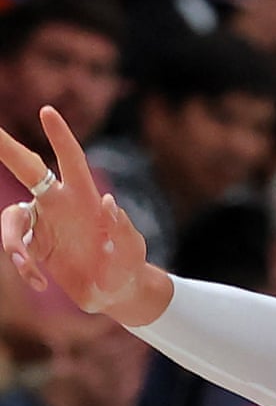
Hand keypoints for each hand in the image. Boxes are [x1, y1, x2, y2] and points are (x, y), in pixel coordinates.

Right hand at [0, 106, 171, 322]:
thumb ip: (123, 228)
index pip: (72, 162)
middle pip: (28, 171)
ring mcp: (43, 224)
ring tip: (25, 267)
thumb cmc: (128, 265)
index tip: (48, 112)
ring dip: (13, 242)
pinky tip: (40, 284)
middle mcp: (59, 204)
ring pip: (12, 219)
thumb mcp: (133, 250)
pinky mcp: (35, 247)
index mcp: (85, 197)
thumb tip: (108, 202)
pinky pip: (18, 250)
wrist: (116, 293)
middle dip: (7, 148)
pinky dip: (25, 268)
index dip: (60, 138)